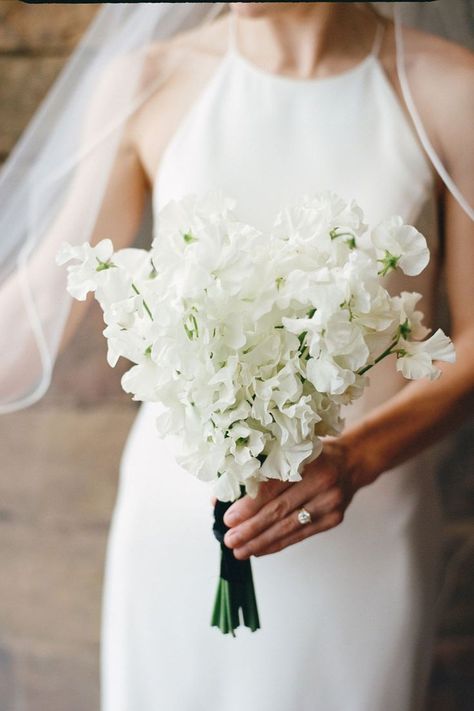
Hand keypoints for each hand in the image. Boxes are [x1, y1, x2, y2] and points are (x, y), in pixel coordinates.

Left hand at [221, 438, 367, 559]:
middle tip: (229, 539)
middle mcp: (320, 482)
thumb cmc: (313, 454)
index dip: (248, 505)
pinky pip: (300, 535)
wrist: (353, 461)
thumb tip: (223, 495)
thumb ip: (259, 471)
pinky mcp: (333, 519)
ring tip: (240, 550)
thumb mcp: (289, 452)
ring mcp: (329, 503)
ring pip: (289, 527)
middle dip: (250, 529)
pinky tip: (259, 549)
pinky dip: (277, 544)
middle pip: (279, 511)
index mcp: (306, 461)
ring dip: (261, 542)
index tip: (227, 518)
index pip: (272, 487)